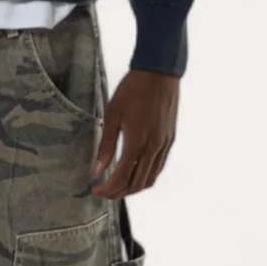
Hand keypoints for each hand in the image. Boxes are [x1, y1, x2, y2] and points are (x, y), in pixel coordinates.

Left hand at [91, 68, 178, 198]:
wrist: (159, 73)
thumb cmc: (133, 90)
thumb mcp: (112, 115)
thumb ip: (105, 145)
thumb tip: (97, 169)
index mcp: (137, 142)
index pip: (121, 177)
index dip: (108, 189)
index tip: (96, 190)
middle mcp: (154, 147)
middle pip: (137, 183)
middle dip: (119, 192)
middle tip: (105, 192)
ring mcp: (164, 144)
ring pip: (151, 178)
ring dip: (134, 187)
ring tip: (119, 186)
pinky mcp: (170, 139)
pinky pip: (159, 166)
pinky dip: (146, 176)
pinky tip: (136, 172)